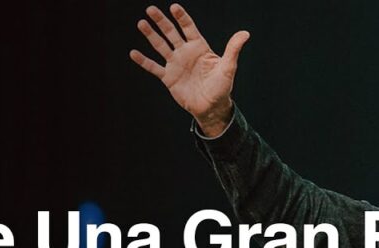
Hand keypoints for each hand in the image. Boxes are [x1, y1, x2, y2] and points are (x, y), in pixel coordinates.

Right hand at [130, 4, 249, 136]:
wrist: (211, 107)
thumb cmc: (222, 87)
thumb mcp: (228, 67)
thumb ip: (233, 49)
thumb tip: (245, 33)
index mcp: (199, 47)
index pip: (189, 28)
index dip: (181, 17)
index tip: (174, 7)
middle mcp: (185, 53)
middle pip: (171, 33)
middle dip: (161, 21)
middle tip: (151, 9)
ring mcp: (175, 64)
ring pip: (160, 46)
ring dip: (150, 35)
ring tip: (141, 23)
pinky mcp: (168, 78)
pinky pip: (154, 67)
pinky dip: (143, 61)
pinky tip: (133, 53)